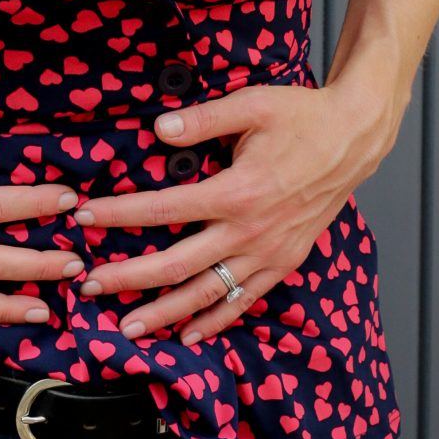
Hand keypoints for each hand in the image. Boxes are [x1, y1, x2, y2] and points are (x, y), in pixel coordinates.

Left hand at [73, 81, 403, 344]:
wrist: (354, 138)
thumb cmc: (302, 118)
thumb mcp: (252, 105)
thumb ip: (202, 119)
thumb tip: (158, 129)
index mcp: (236, 191)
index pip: (162, 209)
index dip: (117, 214)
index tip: (84, 217)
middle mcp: (249, 231)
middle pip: (176, 264)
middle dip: (128, 277)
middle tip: (89, 286)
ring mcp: (268, 252)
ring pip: (208, 292)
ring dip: (165, 312)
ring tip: (129, 327)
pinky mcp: (283, 262)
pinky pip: (245, 300)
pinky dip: (217, 319)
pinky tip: (190, 334)